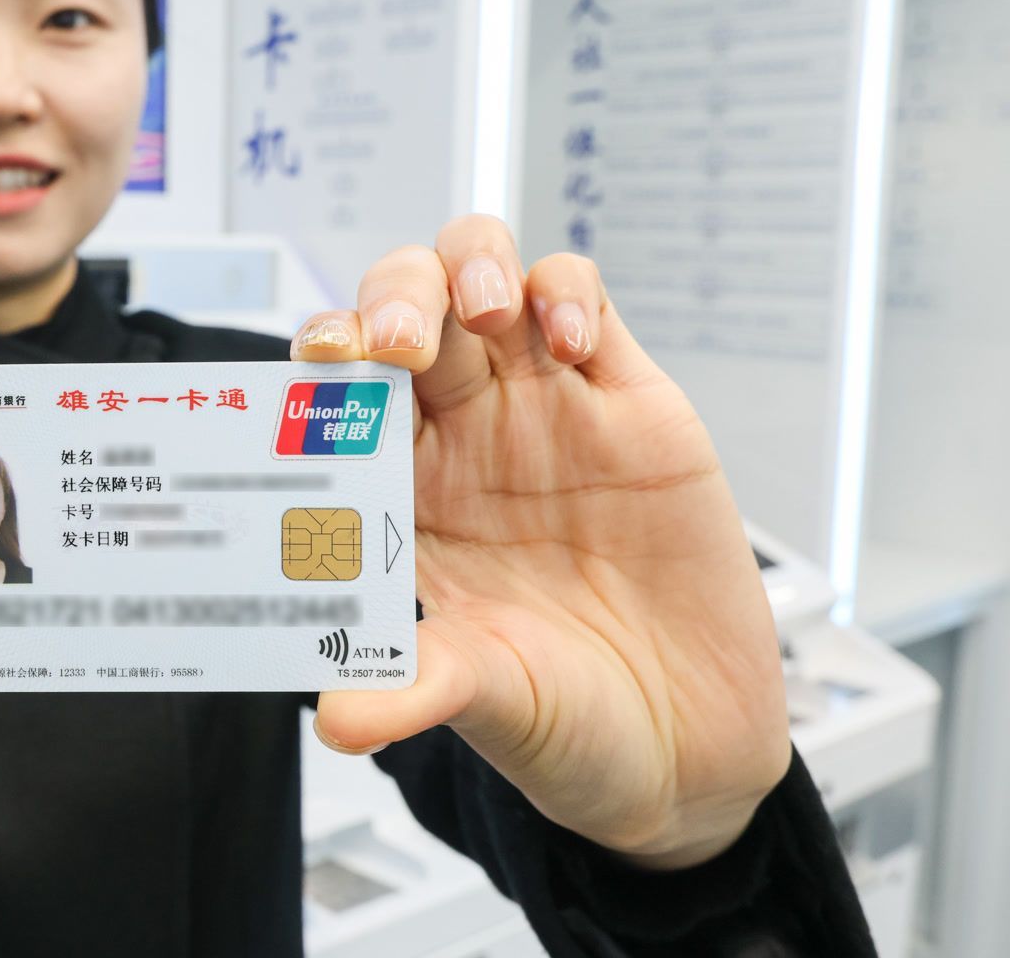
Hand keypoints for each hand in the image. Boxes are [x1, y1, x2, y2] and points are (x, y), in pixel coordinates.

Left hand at [296, 218, 789, 869]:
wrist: (689, 745)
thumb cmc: (567, 718)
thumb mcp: (485, 701)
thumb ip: (413, 689)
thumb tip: (335, 718)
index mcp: (399, 492)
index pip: (335, 391)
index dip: (321, 361)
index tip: (321, 367)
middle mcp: (459, 436)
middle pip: (401, 309)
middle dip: (391, 297)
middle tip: (403, 340)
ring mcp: (541, 408)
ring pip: (481, 276)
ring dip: (469, 264)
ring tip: (485, 308)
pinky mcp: (627, 400)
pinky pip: (582, 303)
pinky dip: (566, 293)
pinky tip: (570, 344)